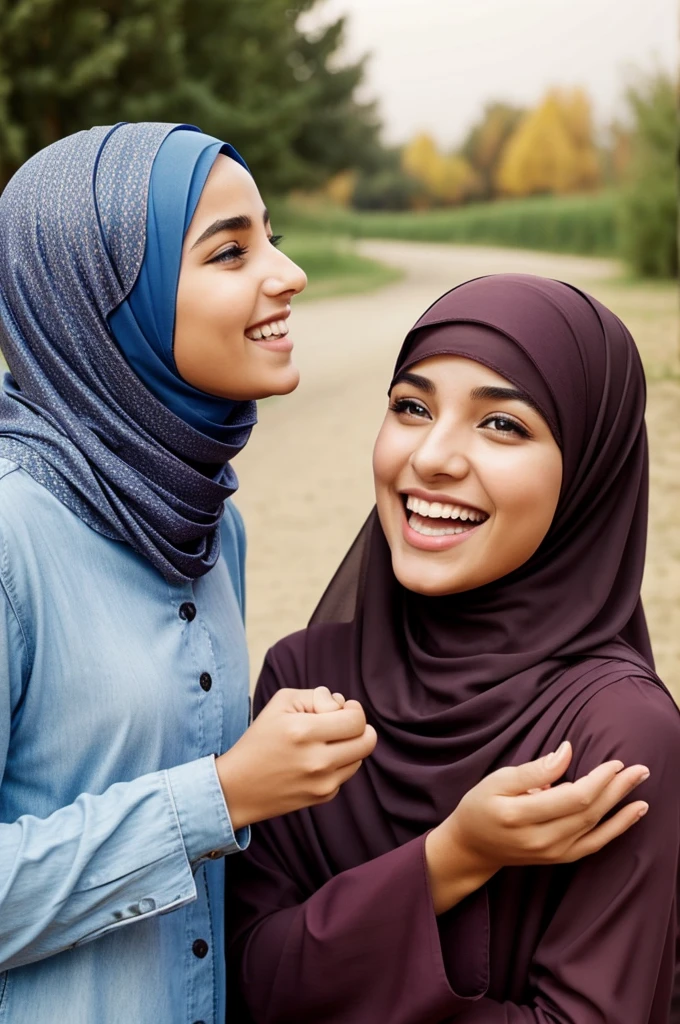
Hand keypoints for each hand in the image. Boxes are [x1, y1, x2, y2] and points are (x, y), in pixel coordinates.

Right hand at [216, 687, 376, 828]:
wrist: (237, 788)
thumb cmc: (259, 739)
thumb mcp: (281, 703)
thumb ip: (317, 695)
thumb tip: (342, 705)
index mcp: (304, 732)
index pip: (356, 720)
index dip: (353, 709)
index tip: (342, 707)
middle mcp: (317, 760)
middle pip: (367, 741)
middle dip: (360, 727)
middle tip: (343, 722)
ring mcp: (322, 783)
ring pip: (360, 757)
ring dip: (350, 745)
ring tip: (327, 740)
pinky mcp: (323, 797)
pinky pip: (346, 774)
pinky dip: (338, 763)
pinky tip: (316, 759)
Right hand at [426, 741, 649, 913]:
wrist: (474, 847)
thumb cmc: (482, 805)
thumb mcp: (498, 780)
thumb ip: (534, 769)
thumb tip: (566, 752)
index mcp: (521, 816)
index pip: (573, 798)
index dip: (598, 780)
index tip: (614, 762)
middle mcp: (541, 839)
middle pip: (589, 812)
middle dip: (618, 789)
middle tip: (641, 769)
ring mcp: (552, 853)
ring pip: (596, 827)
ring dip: (623, 806)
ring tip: (641, 784)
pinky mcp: (560, 858)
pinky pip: (595, 844)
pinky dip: (617, 829)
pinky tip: (634, 813)